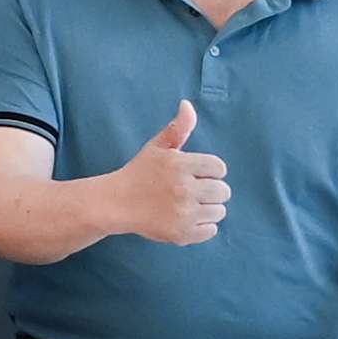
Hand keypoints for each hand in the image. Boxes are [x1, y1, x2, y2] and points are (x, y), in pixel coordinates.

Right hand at [109, 100, 229, 246]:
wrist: (114, 203)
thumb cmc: (139, 173)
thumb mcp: (156, 148)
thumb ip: (177, 129)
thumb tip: (188, 105)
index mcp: (180, 165)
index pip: (219, 168)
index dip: (207, 171)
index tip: (192, 174)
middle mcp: (184, 189)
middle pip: (223, 191)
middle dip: (209, 190)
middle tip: (188, 191)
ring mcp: (183, 213)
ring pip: (219, 211)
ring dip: (206, 209)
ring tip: (185, 205)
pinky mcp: (182, 233)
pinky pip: (211, 230)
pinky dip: (202, 227)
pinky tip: (183, 218)